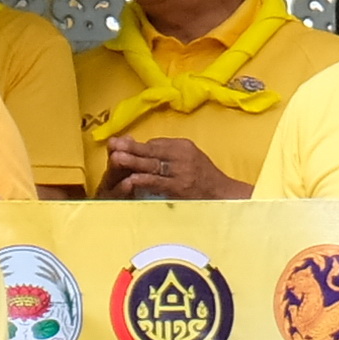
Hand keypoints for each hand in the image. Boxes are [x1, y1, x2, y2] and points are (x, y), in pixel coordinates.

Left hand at [100, 134, 241, 200]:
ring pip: (152, 165)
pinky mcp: (180, 187)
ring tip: (116, 158)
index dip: (139, 146)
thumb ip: (169, 153)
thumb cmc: (206, 178)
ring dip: (133, 162)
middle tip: (113, 144)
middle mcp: (183, 156)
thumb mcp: (191, 158)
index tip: (122, 145)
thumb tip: (144, 147)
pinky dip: (143, 180)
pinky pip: (157, 182)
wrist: (225, 196)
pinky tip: (131, 179)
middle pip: (152, 151)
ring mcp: (182, 172)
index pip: (157, 143)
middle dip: (131, 148)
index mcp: (184, 146)